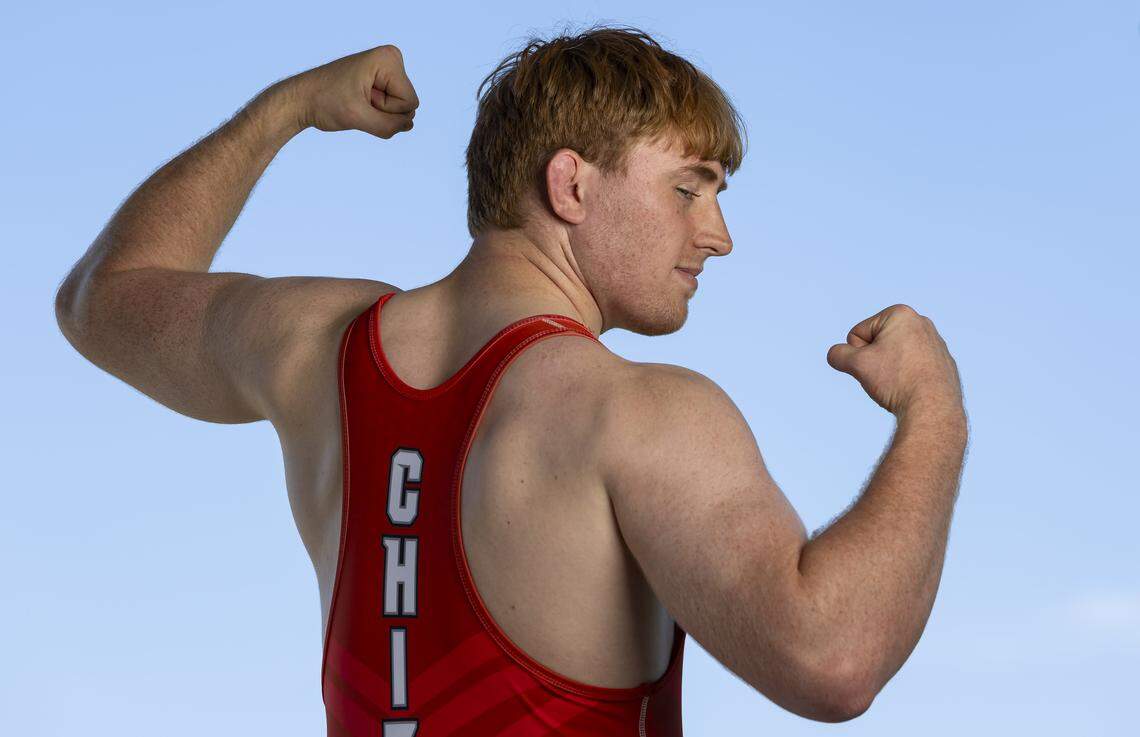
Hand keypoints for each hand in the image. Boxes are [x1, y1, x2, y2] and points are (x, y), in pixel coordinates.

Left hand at [285, 44, 418, 138]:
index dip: (384, 109)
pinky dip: (375, 114)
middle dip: (382, 112)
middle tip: (356, 101)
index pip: (409, 102)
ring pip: (401, 111)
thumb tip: (409, 125)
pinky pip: (393, 111)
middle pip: (408, 106)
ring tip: (355, 101)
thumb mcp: (358, 118)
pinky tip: (358, 103)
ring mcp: (387, 71)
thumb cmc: (325, 102)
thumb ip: (390, 125)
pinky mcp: (381, 82)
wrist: (302, 98)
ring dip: (377, 114)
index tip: (359, 97)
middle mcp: (391, 60)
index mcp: (388, 59)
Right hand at [826, 304, 963, 417]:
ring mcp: (934, 343)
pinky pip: (912, 368)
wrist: (933, 408)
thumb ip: (838, 355)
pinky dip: (907, 378)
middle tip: (889, 376)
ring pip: (893, 358)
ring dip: (890, 371)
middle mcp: (921, 323)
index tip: (877, 366)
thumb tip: (836, 355)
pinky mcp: (942, 362)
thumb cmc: (897, 381)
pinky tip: (915, 389)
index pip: (857, 334)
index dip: (859, 355)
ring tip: (902, 384)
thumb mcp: (857, 365)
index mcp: (900, 314)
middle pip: (876, 344)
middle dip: (875, 362)